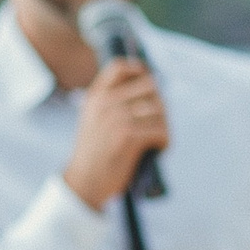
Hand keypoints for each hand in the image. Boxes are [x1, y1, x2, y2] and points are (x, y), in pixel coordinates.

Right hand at [63, 57, 169, 209]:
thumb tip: (149, 88)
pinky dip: (165, 141)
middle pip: (149, 86)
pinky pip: (161, 130)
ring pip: (158, 109)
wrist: (84, 182)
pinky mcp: (128, 136)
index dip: (140, 70)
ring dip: (165, 126)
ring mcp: (116, 118)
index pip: (120, 67)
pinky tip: (159, 149)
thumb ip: (112, 104)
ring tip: (159, 140)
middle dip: (160, 104)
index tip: (150, 83)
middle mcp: (105, 103)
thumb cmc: (95, 155)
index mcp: (95, 97)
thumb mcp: (94, 121)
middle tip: (159, 122)